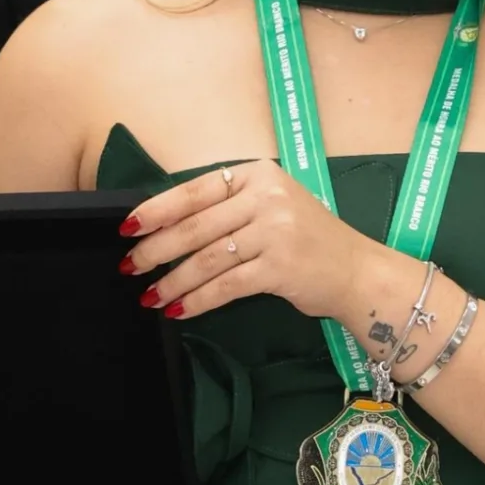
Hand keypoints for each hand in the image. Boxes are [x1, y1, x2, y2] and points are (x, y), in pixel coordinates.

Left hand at [121, 160, 386, 323]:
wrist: (356, 271)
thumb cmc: (307, 239)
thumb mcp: (271, 207)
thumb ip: (228, 208)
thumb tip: (166, 225)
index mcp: (259, 175)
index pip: (196, 190)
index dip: (158, 209)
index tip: (128, 227)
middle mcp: (267, 198)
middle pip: (197, 226)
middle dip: (157, 249)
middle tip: (130, 266)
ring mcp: (275, 232)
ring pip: (208, 258)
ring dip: (173, 280)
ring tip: (150, 295)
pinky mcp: (280, 267)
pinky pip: (227, 285)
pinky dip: (199, 299)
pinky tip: (179, 309)